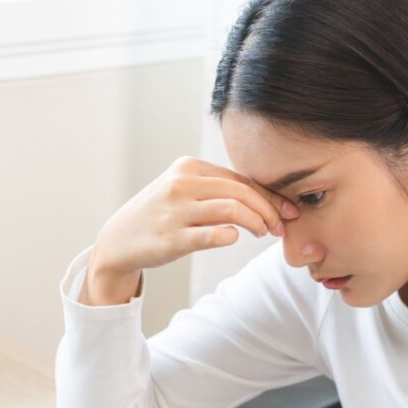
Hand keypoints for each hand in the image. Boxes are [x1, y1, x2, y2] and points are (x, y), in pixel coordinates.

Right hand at [91, 155, 300, 276]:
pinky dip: (231, 236)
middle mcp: (181, 184)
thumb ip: (219, 190)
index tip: (288, 210)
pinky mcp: (172, 238)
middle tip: (280, 225)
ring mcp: (176, 211)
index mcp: (189, 167)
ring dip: (257, 222)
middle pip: (241, 192)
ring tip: (263, 232)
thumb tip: (267, 199)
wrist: (119, 240)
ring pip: (232, 210)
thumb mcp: (185, 191)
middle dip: (269, 209)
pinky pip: (212, 235)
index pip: (241, 179)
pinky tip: (236, 238)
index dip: (270, 195)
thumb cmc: (162, 215)